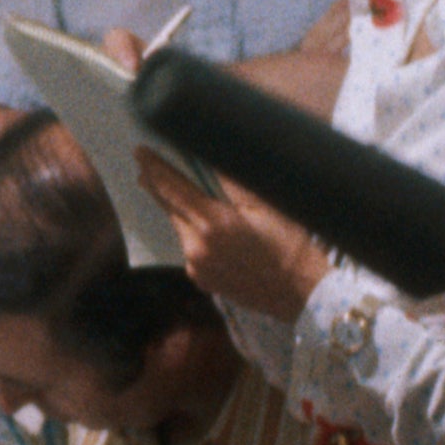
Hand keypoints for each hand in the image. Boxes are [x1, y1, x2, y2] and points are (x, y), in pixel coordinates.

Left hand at [146, 153, 327, 321]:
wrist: (304, 293)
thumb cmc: (292, 244)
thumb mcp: (266, 204)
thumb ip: (231, 181)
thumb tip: (204, 159)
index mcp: (214, 224)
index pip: (173, 188)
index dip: (154, 167)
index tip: (140, 151)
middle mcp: (197, 248)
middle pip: (171, 208)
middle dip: (159, 186)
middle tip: (147, 166)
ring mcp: (197, 268)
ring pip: (180, 228)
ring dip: (180, 210)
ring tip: (184, 193)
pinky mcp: (202, 281)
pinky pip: (190, 249)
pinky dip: (194, 234)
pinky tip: (209, 229)